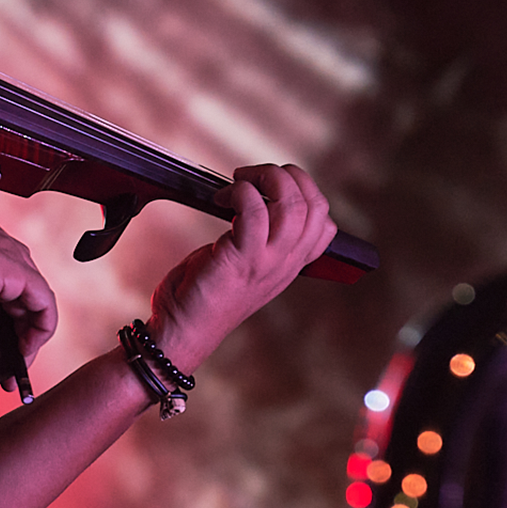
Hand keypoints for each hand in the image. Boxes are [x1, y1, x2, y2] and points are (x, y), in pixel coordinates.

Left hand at [148, 164, 336, 368]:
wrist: (181, 331)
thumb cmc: (203, 296)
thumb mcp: (244, 267)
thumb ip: (259, 242)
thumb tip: (254, 201)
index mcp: (289, 264)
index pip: (325, 223)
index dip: (303, 193)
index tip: (268, 189)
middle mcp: (285, 263)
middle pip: (315, 205)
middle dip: (287, 176)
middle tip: (251, 177)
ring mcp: (266, 262)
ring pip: (293, 205)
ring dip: (265, 178)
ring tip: (238, 182)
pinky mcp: (239, 259)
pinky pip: (254, 211)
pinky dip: (239, 192)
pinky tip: (220, 198)